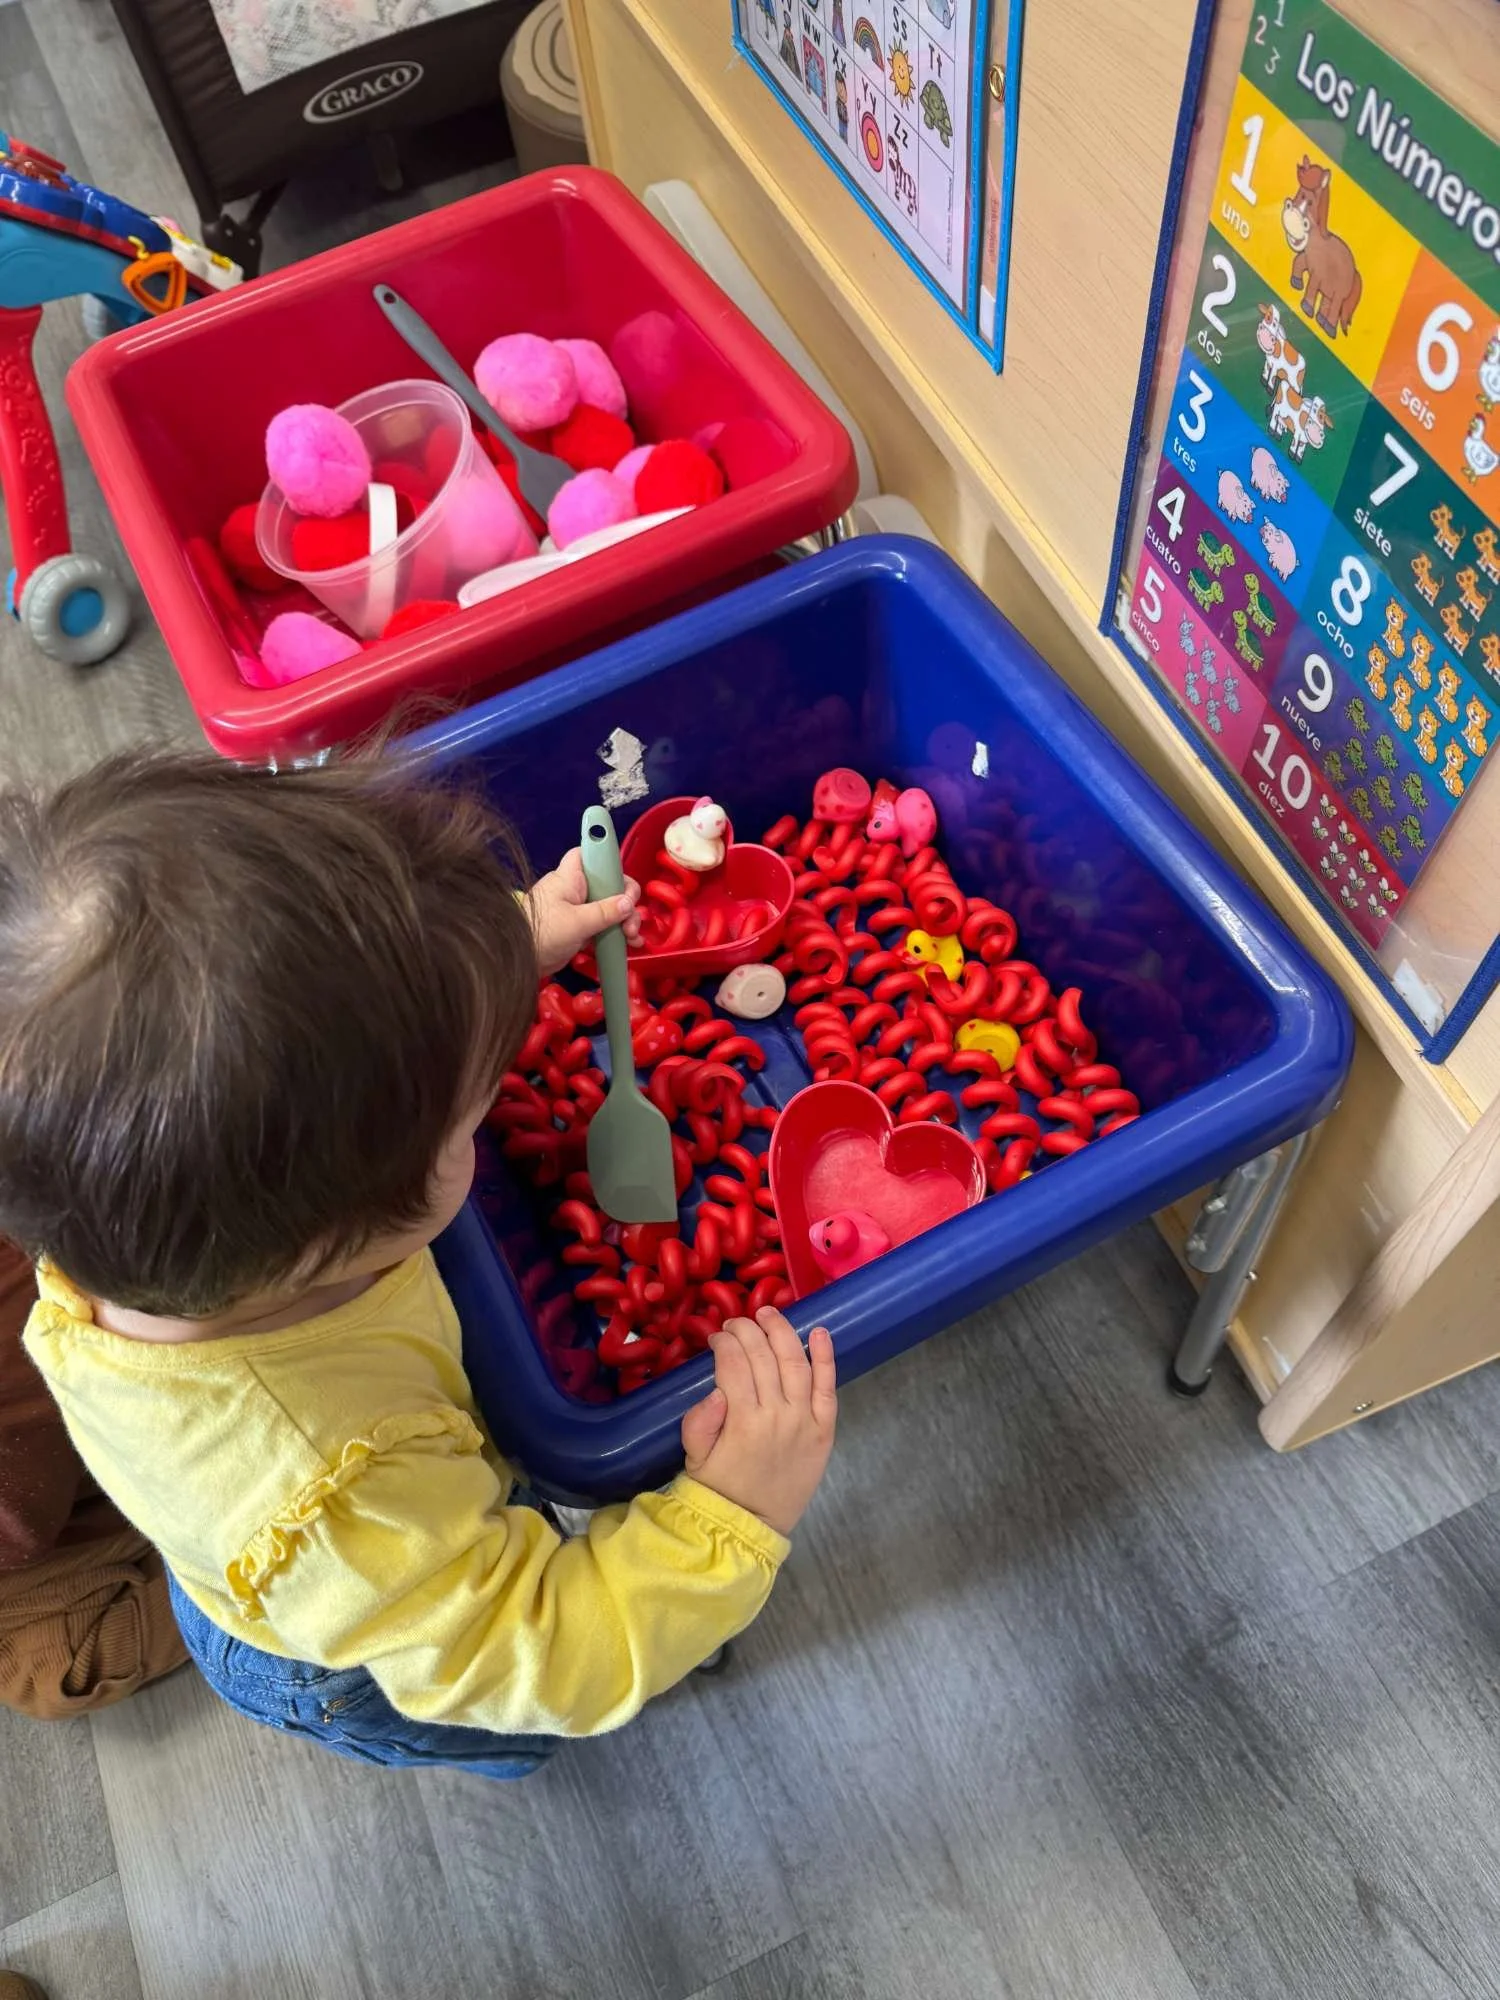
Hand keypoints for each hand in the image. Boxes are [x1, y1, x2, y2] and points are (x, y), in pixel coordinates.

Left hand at [527, 848, 641, 976]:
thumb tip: (629, 903)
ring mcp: (578, 910)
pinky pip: (603, 926)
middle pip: (608, 884)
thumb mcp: (577, 922)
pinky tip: (630, 945)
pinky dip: (615, 934)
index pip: (588, 854)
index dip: (607, 859)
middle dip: (626, 902)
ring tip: (632, 939)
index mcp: (570, 878)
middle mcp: (575, 889)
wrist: (518, 960)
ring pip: (609, 907)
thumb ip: (605, 912)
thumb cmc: (542, 933)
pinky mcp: (579, 929)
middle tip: (631, 922)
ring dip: (624, 921)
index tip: (622, 878)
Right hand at [680, 1309, 836, 1537]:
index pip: (734, 1363)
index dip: (725, 1342)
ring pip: (796, 1362)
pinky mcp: (824, 1430)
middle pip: (763, 1356)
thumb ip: (699, 1422)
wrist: (752, 1525)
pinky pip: (828, 1387)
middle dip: (748, 1330)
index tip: (717, 1337)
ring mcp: (804, 1420)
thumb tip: (715, 1391)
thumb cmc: (720, 1488)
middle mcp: (777, 1414)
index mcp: (741, 1420)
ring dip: (782, 1332)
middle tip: (737, 1323)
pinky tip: (820, 1332)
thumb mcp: (694, 1458)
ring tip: (769, 1314)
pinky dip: (826, 1357)